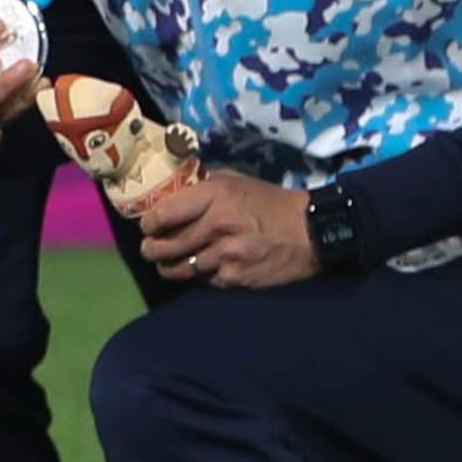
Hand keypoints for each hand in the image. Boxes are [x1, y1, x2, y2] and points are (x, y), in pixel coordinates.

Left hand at [133, 167, 317, 290]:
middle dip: (150, 250)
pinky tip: (204, 269)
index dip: (148, 224)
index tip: (148, 226)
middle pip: (163, 247)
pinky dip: (200, 276)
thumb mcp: (235, 180)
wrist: (313, 231)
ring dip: (169, 267)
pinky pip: (204, 281)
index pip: (161, 215)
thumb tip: (171, 189)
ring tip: (168, 262)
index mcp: (214, 196)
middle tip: (150, 248)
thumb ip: (202, 185)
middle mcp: (217, 226)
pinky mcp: (237, 277)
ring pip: (178, 269)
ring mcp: (226, 255)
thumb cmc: (270, 202)